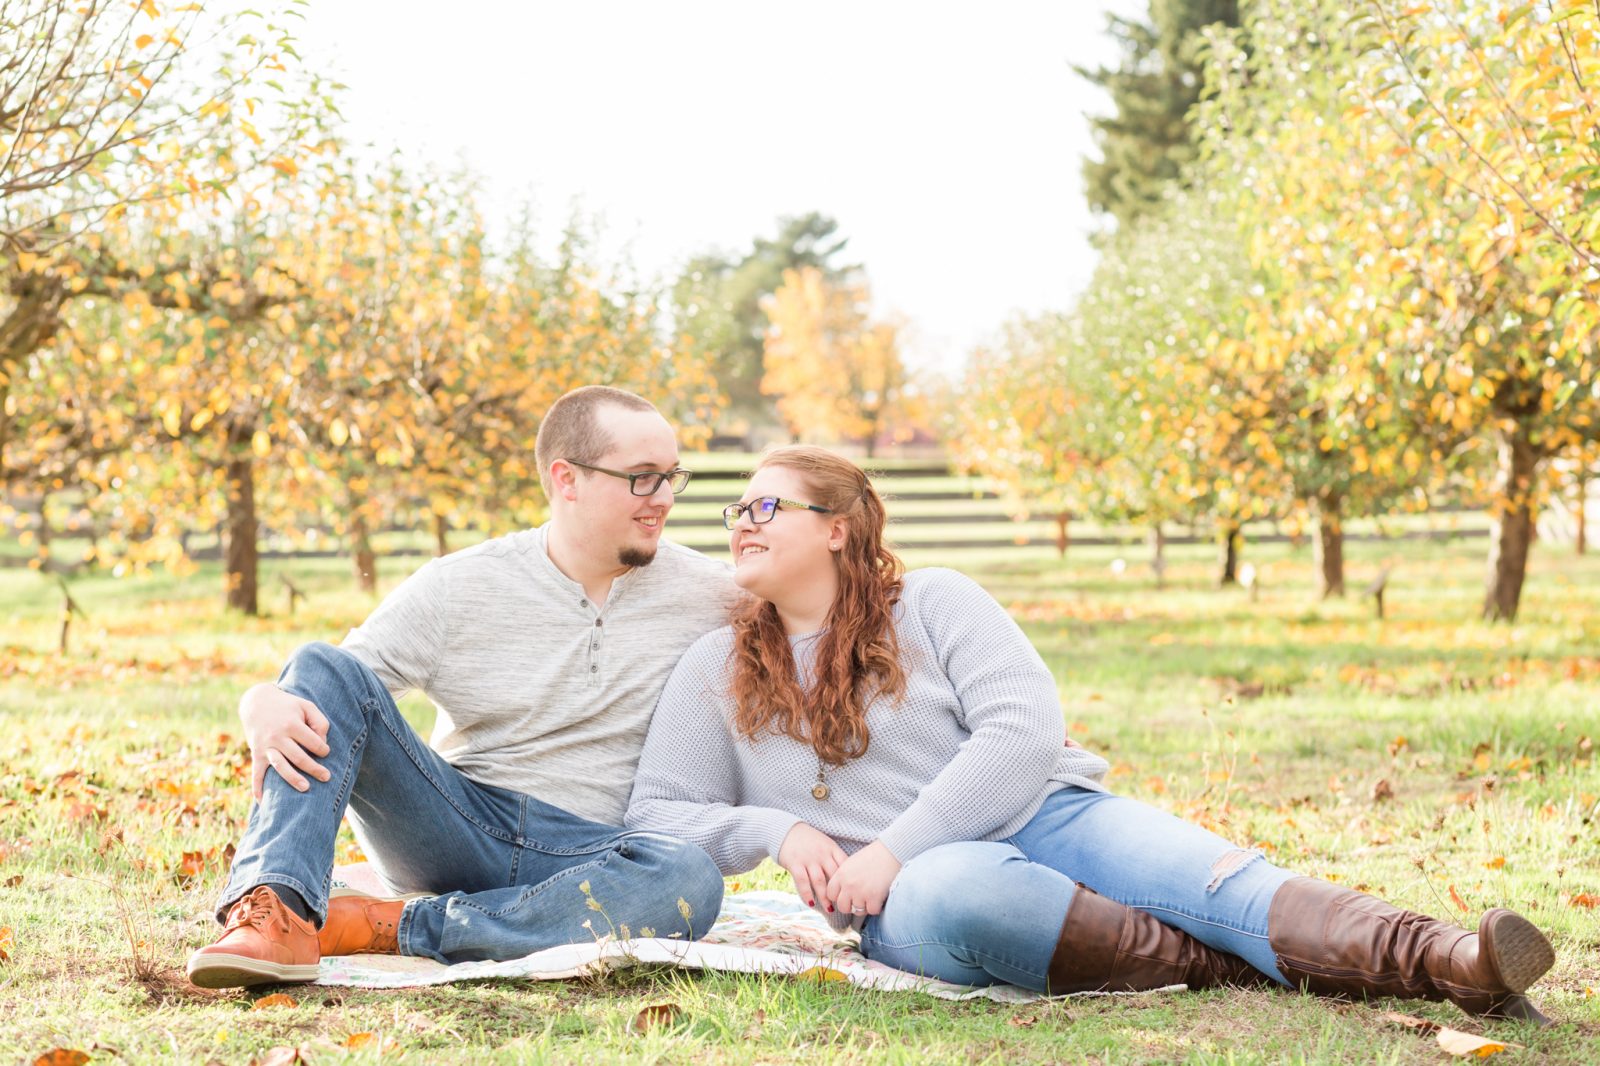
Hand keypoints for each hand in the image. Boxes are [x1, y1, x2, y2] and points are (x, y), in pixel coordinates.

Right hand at [239, 682, 331, 799]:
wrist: (257, 703)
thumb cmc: (288, 706)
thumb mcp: (307, 706)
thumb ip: (320, 722)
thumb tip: (323, 742)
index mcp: (292, 724)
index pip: (313, 742)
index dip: (323, 749)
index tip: (325, 752)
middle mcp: (277, 737)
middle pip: (299, 757)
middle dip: (314, 769)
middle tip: (327, 777)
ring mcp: (265, 747)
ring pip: (280, 766)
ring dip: (293, 779)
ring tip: (306, 789)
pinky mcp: (256, 754)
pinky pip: (256, 773)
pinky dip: (258, 788)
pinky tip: (264, 802)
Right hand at [777, 822, 847, 911]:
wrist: (785, 830)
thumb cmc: (808, 840)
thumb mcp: (825, 843)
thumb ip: (834, 857)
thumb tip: (846, 876)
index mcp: (831, 848)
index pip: (845, 865)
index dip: (850, 880)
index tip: (853, 892)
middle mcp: (821, 854)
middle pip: (834, 876)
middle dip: (839, 892)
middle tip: (844, 905)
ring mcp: (808, 859)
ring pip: (819, 882)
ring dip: (825, 897)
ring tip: (830, 909)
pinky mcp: (795, 863)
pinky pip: (802, 882)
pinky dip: (807, 894)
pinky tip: (811, 904)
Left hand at [824, 840, 900, 918]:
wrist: (891, 851)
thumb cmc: (873, 856)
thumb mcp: (851, 864)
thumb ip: (844, 878)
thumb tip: (842, 894)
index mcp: (841, 874)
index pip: (830, 894)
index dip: (838, 897)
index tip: (846, 896)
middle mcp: (848, 884)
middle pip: (842, 907)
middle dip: (850, 906)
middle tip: (859, 900)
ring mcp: (860, 892)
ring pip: (857, 911)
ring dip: (865, 906)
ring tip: (871, 897)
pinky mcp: (874, 897)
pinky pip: (871, 911)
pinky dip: (876, 907)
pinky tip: (879, 898)